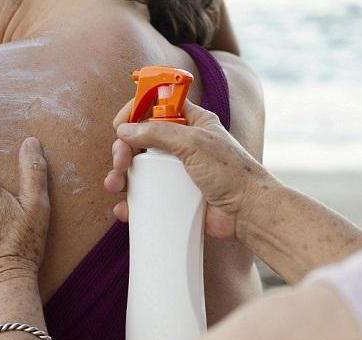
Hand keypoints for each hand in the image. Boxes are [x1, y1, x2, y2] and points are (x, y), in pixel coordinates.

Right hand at [104, 100, 275, 238]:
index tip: (120, 123)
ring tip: (114, 186)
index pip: (156, 106)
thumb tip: (124, 130)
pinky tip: (123, 208)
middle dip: (123, 149)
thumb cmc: (230, 172)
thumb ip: (158, 133)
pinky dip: (130, 201)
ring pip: (138, 169)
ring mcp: (176, 172)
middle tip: (120, 162)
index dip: (135, 111)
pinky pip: (146, 196)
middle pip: (140, 139)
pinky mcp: (174, 197)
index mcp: (191, 123)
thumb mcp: (194, 143)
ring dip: (120, 175)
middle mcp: (181, 145)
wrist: (247, 212)